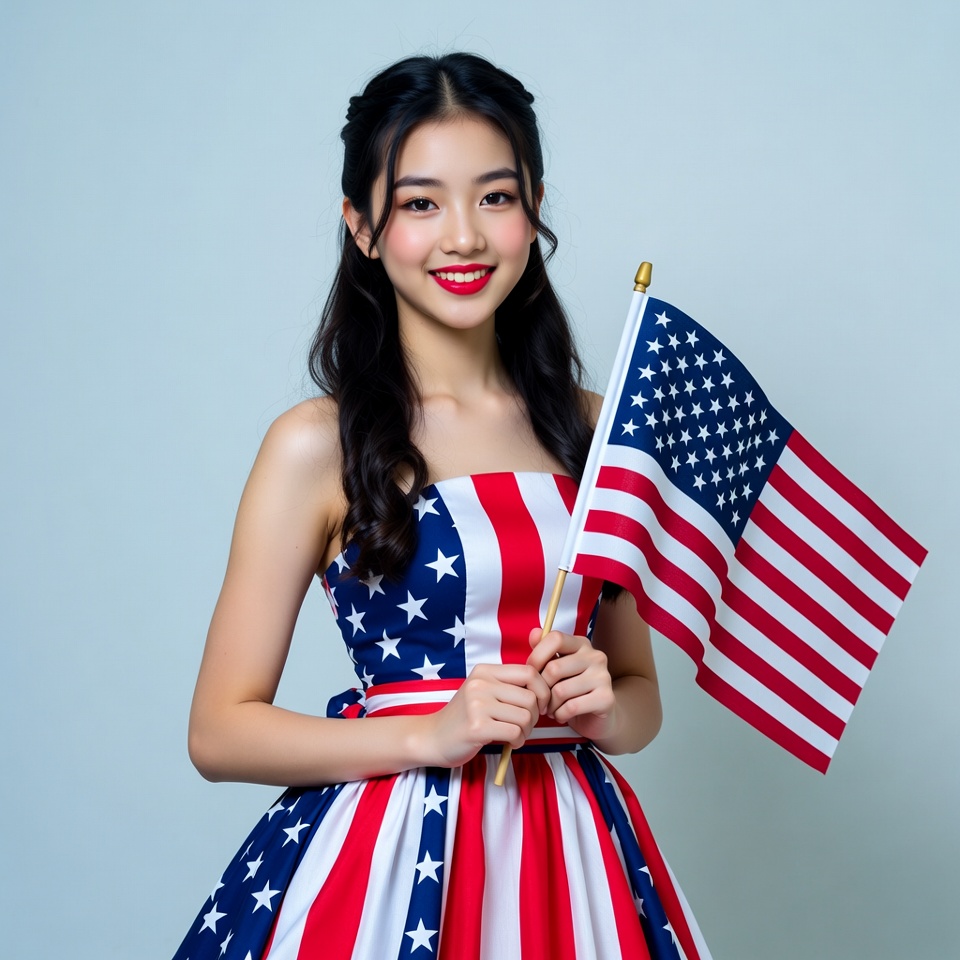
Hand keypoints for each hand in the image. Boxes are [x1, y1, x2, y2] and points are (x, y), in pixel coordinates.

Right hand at [424, 662, 550, 767]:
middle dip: (535, 716)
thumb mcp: (483, 691)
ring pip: (525, 716)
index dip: (542, 689)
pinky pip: (515, 732)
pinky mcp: (477, 727)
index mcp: (484, 671)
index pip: (529, 671)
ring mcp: (477, 705)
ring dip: (527, 731)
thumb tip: (545, 688)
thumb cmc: (465, 716)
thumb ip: (508, 686)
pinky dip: (518, 741)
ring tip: (516, 734)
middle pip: (530, 697)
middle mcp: (480, 683)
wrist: (433, 737)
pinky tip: (510, 743)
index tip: (539, 704)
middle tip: (525, 725)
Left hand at [527, 627, 619, 742]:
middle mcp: (595, 656)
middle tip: (540, 699)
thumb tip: (534, 633)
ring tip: (550, 709)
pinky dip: (560, 715)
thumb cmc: (572, 690)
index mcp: (581, 644)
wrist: (598, 717)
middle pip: (554, 668)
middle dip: (541, 688)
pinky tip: (561, 715)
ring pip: (560, 691)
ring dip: (550, 705)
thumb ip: (544, 651)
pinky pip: (572, 707)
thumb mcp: (557, 668)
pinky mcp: (606, 698)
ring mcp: (603, 676)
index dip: (537, 656)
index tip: (531, 674)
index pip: (555, 638)